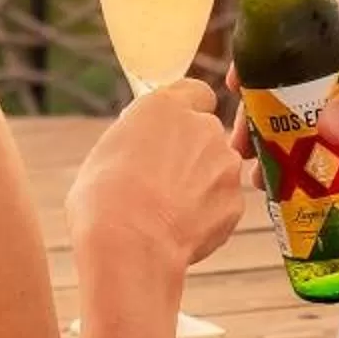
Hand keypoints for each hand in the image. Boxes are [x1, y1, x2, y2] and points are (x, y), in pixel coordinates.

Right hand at [68, 79, 250, 282]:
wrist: (129, 245)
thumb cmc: (103, 199)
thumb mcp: (106, 151)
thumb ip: (136, 139)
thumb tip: (140, 146)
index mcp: (166, 107)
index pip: (195, 92)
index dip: (186, 112)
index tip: (173, 131)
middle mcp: (203, 126)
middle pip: (207, 132)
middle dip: (193, 152)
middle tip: (163, 180)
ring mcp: (224, 164)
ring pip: (218, 168)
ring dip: (203, 183)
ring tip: (170, 212)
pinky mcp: (235, 200)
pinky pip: (224, 203)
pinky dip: (209, 214)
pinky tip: (181, 230)